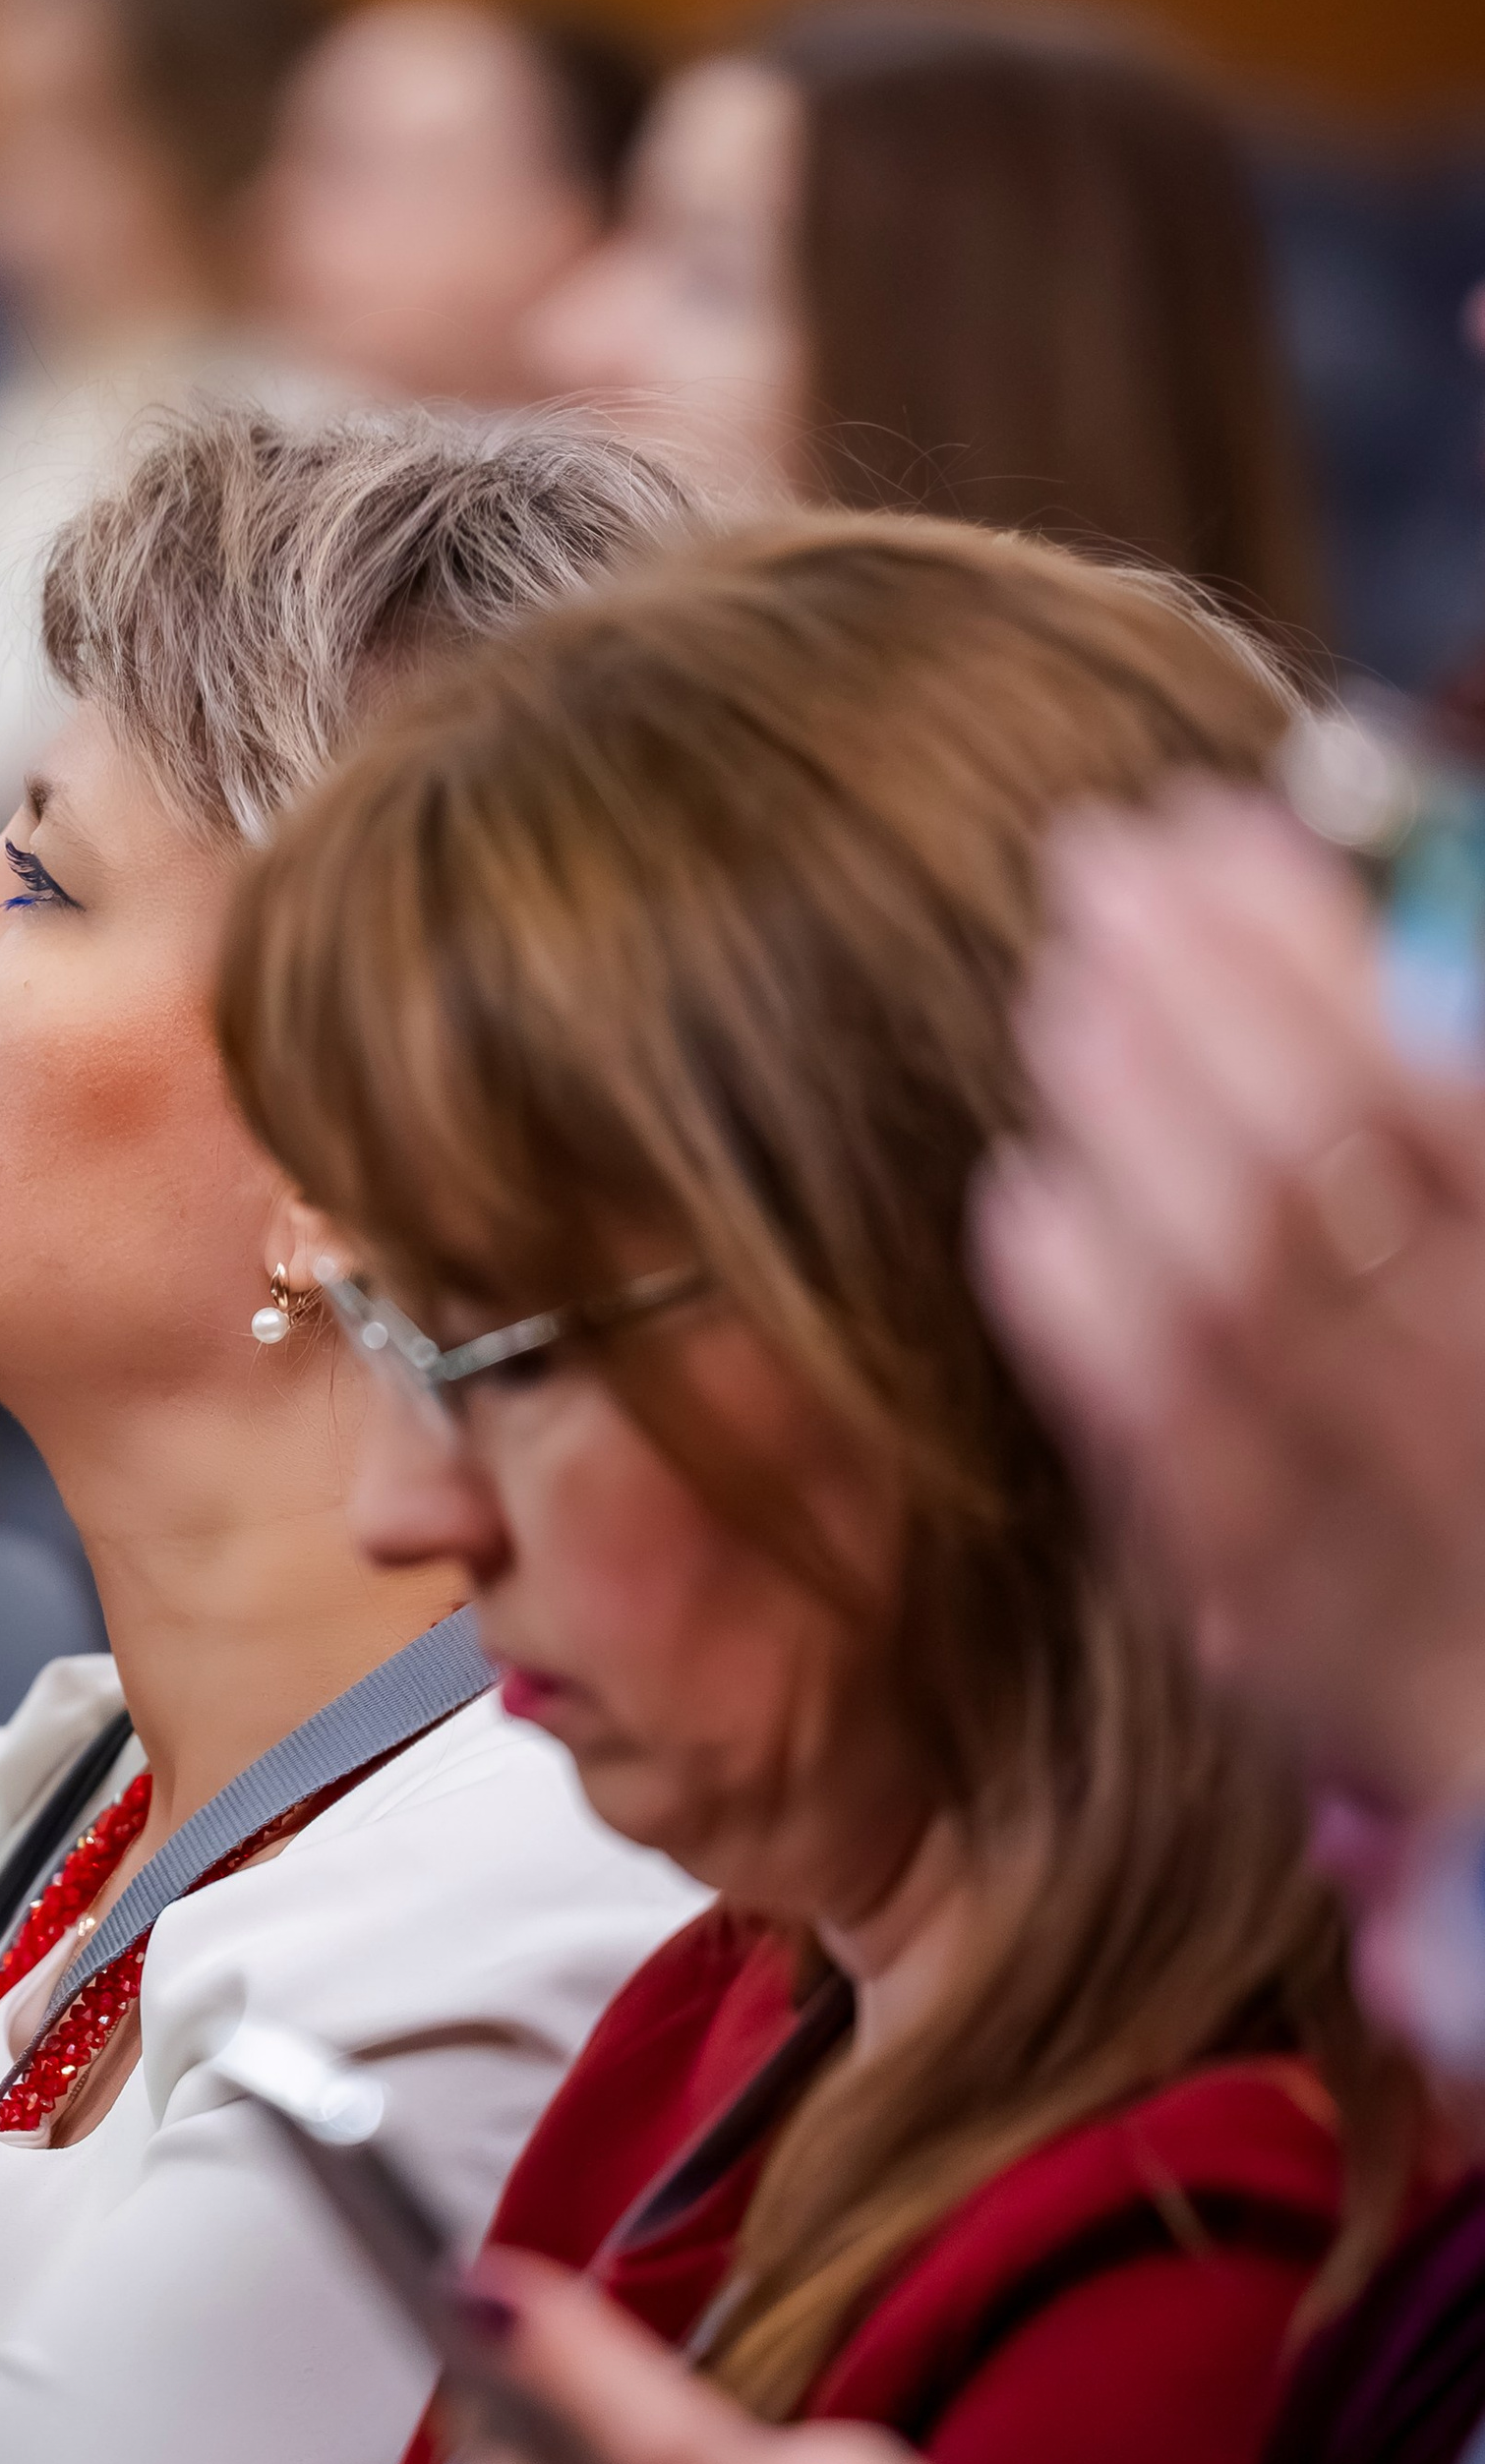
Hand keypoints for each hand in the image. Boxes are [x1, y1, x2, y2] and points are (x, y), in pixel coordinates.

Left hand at [976, 786, 1484, 1815]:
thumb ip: (1454, 1078)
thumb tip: (1391, 927)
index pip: (1439, 1091)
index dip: (1303, 947)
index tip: (1206, 829)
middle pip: (1314, 1182)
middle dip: (1186, 1008)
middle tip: (1094, 884)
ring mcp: (1405, 1533)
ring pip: (1232, 1307)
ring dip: (1125, 1130)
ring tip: (1059, 1005)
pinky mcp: (1306, 1635)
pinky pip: (1172, 1466)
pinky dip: (1084, 1317)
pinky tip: (1022, 1198)